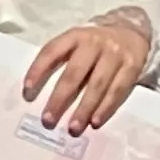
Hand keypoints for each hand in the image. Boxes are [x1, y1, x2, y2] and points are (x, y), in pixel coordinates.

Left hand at [22, 14, 153, 135]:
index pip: (51, 52)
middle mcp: (93, 43)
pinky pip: (117, 90)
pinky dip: (105, 108)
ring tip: (73, 128)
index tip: (27, 93)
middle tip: (48, 120)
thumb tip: (37, 94)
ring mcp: (114, 55)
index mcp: (74, 36)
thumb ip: (59, 61)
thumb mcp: (75, 43)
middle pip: (74, 73)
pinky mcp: (132, 66)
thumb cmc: (93, 45)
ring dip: (84, 109)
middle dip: (59, 98)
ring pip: (97, 85)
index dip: (38, 71)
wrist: (131, 31)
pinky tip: (95, 122)